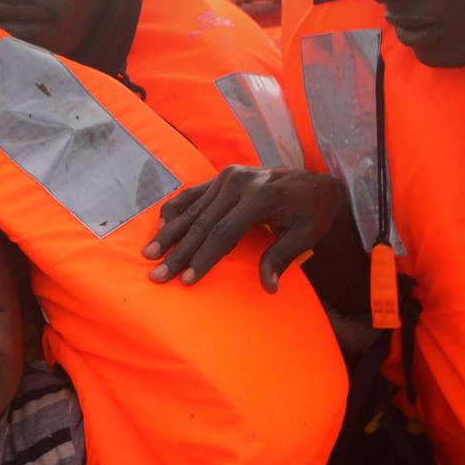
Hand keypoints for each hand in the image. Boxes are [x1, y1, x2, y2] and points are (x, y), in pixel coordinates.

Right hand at [142, 167, 344, 292]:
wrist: (316, 183)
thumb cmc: (312, 212)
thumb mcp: (305, 235)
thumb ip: (282, 257)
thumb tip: (268, 287)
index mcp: (260, 196)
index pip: (223, 233)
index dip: (203, 259)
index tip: (186, 281)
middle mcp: (239, 183)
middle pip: (201, 223)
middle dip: (178, 253)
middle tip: (157, 275)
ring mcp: (227, 177)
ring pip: (191, 210)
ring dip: (168, 234)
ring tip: (149, 254)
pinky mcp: (221, 176)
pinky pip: (191, 194)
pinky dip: (174, 211)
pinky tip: (161, 228)